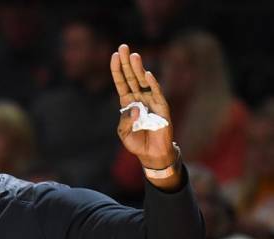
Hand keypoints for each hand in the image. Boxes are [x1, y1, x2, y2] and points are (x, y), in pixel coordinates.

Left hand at [111, 44, 177, 170]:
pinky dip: (152, 84)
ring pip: (143, 82)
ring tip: (133, 56)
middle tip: (123, 47)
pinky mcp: (161, 107)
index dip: (117, 69)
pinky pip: (156, 93)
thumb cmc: (137, 142)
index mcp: (127, 103)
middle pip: (131, 77)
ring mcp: (150, 101)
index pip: (121, 82)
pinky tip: (147, 74)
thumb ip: (126, 121)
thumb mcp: (124, 133)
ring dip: (138, 69)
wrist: (152, 153)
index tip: (114, 55)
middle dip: (126, 62)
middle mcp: (139, 98)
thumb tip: (135, 107)